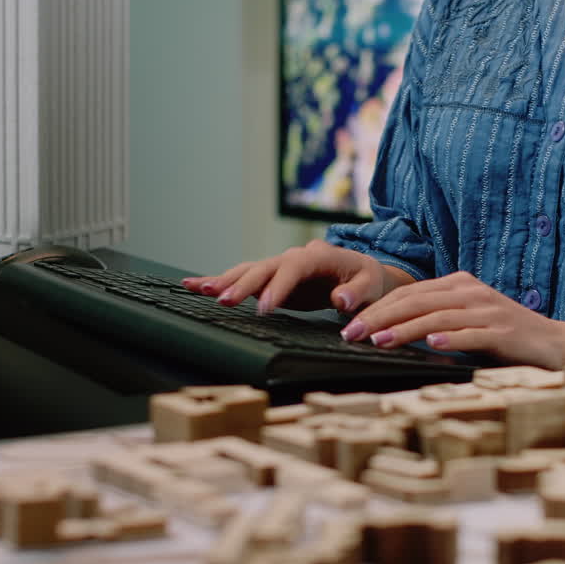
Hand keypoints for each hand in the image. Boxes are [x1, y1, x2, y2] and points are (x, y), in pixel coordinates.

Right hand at [181, 240, 413, 314]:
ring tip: (199, 290)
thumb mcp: (371, 285)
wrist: (362, 272)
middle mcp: (294, 257)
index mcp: (318, 255)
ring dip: (224, 280)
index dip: (277, 287)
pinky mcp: (272, 278)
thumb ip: (357, 293)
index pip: (293, 267)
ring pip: (248, 270)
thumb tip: (340, 300)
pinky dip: (219, 280)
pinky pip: (244, 277)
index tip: (263, 307)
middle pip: (264, 267)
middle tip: (223, 301)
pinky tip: (193, 285)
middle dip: (242, 284)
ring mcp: (280, 266)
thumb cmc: (368, 279)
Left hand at [338, 271, 564, 367]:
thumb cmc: (503, 337)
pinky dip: (451, 339)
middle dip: (381, 317)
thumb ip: (435, 320)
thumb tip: (387, 332)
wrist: (555, 344)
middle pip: (417, 301)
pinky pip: (472, 334)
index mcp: (459, 285)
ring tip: (380, 341)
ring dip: (406, 330)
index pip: (409, 293)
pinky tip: (432, 346)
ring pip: (438, 317)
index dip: (377, 308)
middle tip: (353, 334)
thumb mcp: (466, 321)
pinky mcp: (503, 331)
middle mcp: (471, 292)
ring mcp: (488, 310)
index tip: (349, 325)